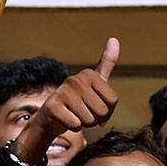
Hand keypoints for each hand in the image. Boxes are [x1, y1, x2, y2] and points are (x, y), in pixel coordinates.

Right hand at [14, 38, 118, 163]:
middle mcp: (75, 80)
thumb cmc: (79, 100)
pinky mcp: (53, 106)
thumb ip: (107, 62)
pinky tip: (66, 120)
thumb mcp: (96, 82)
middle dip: (96, 118)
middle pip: (102, 111)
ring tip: (75, 115)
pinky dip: (74, 127)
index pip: (113, 102)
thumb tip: (114, 38)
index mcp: (89, 74)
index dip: (108, 111)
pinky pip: (76, 125)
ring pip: (89, 120)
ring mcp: (63, 92)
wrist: (52, 116)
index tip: (96, 105)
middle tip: (84, 113)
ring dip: (84, 123)